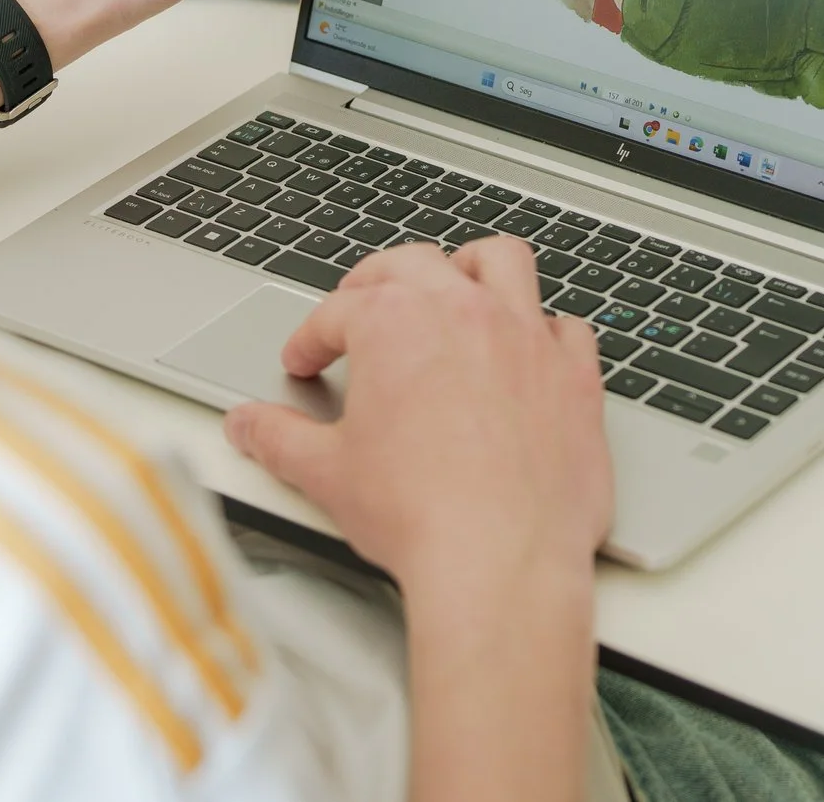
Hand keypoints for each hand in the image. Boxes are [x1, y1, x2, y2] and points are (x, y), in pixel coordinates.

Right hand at [225, 238, 612, 596]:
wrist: (502, 561)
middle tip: (360, 309)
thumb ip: (277, 439)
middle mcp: (465, 311)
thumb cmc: (418, 515)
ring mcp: (527, 336)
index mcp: (397, 323)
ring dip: (471, 268)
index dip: (311, 337)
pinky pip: (566, 325)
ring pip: (502, 262)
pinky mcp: (575, 374)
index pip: (339, 309)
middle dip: (377, 281)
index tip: (305, 362)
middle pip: (414, 263)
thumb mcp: (325, 475)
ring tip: (453, 289)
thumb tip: (247, 425)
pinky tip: (528, 350)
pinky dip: (544, 330)